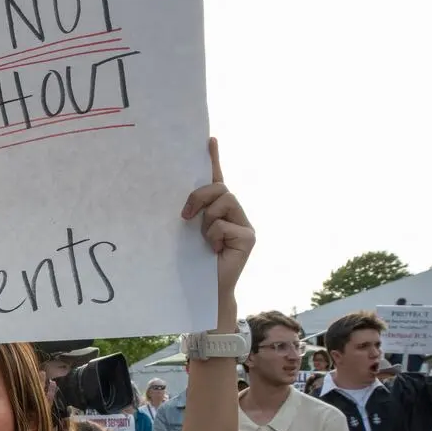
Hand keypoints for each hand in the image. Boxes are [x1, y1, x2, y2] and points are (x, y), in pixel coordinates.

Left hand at [182, 138, 254, 301]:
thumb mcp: (188, 232)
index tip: (209, 140)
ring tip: (205, 241)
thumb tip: (182, 201)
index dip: (214, 159)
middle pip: (220, 188)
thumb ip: (192, 212)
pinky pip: (224, 225)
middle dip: (199, 197)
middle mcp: (234, 214)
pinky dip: (214, 236)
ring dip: (207, 221)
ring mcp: (244, 225)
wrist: (204, 290)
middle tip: (185, 216)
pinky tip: (215, 251)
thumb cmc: (192, 262)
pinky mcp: (249, 237)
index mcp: (218, 210)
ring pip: (224, 203)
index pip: (216, 180)